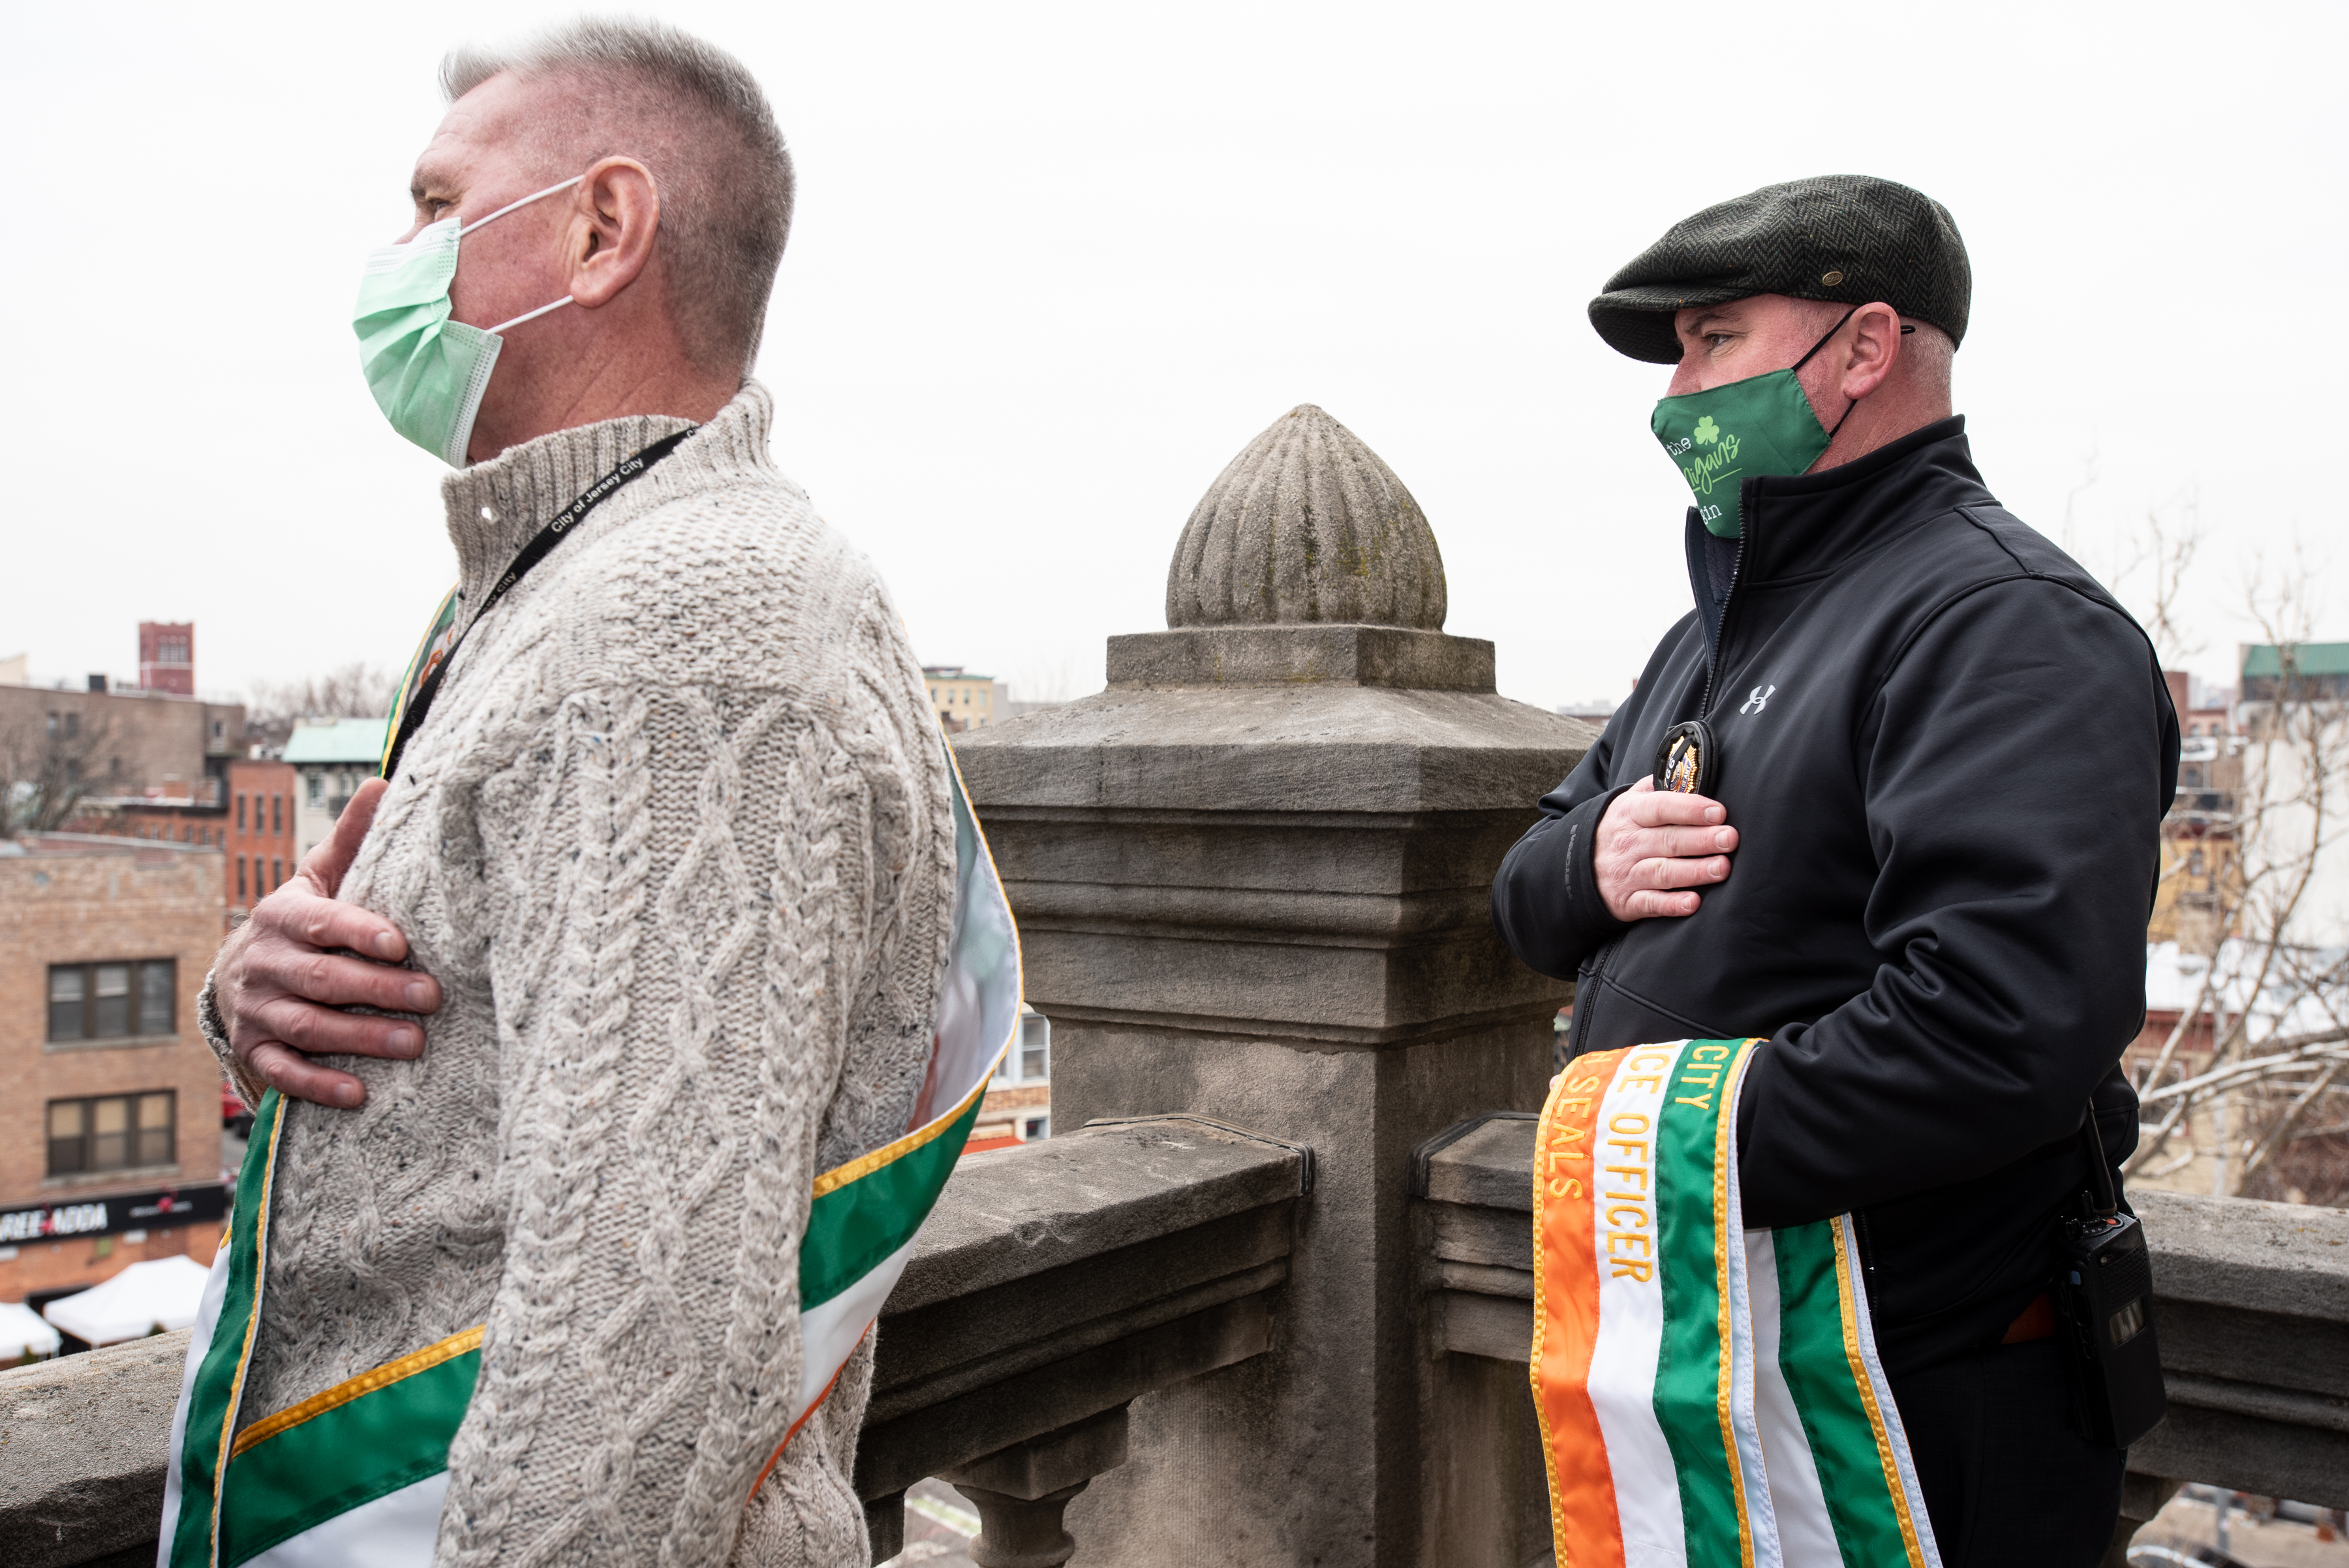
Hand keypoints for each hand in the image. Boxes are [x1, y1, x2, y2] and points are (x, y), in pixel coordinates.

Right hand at [212, 779, 439, 1107]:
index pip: (322, 923)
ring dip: (360, 1039)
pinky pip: (284, 1073)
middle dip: (377, 990)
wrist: (239, 975)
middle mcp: (265, 964)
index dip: (358, 932)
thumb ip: (351, 839)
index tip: (399, 943)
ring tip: (413, 1043)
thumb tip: (385, 782)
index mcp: (284, 916)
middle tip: (431, 997)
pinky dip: (319, 1085)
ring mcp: (257, 1011)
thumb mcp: (319, 878)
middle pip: (322, 979)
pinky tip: (360, 1094)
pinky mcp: (256, 1052)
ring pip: (308, 1027)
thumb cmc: (303, 921)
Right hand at [1594, 777, 1737, 920]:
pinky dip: (1671, 905)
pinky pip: (1650, 904)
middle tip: (1730, 839)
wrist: (1577, 866)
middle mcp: (1628, 844)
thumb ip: (1657, 787)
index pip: (1661, 808)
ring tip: (1722, 868)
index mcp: (1630, 814)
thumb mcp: (1629, 802)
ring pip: (1663, 872)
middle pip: (1668, 841)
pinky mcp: (1626, 901)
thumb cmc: (1619, 829)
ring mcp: (1626, 873)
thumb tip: (1689, 771)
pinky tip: (1693, 903)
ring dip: (1694, 871)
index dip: (1690, 809)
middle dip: (1702, 840)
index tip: (1718, 812)